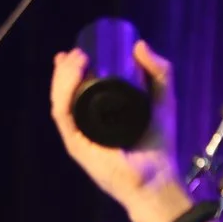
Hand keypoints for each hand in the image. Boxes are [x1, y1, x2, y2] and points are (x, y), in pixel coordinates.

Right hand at [50, 39, 184, 220]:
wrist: (159, 177)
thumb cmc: (160, 145)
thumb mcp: (163, 100)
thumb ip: (160, 72)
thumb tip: (139, 44)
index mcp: (97, 119)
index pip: (75, 92)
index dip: (71, 70)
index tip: (78, 51)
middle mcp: (84, 127)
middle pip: (63, 94)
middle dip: (64, 70)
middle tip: (76, 52)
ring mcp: (78, 137)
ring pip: (59, 101)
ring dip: (62, 76)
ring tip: (76, 58)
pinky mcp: (76, 145)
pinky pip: (63, 115)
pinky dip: (64, 92)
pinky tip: (73, 75)